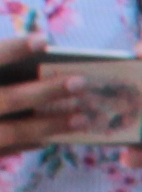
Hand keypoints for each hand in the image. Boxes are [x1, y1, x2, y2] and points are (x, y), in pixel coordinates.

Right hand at [0, 37, 81, 160]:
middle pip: (8, 99)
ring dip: (50, 125)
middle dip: (45, 92)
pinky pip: (5, 151)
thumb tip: (37, 54)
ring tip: (83, 118)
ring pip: (13, 132)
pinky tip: (51, 136)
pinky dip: (30, 142)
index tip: (43, 40)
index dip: (13, 49)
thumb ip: (0, 69)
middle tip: (80, 83)